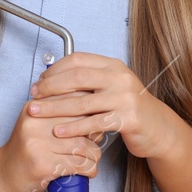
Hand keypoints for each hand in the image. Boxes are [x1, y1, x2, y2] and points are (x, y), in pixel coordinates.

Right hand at [0, 98, 101, 191]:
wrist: (1, 176)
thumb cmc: (26, 150)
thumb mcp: (36, 124)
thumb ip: (58, 111)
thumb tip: (95, 107)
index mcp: (35, 107)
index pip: (73, 98)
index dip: (91, 110)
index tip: (96, 121)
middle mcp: (35, 121)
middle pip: (81, 120)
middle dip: (96, 133)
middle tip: (97, 142)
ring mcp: (38, 143)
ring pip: (83, 144)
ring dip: (94, 155)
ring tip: (92, 160)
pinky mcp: (43, 165)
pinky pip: (78, 164)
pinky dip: (90, 169)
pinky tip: (89, 171)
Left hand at [28, 52, 175, 159]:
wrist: (157, 128)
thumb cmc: (128, 107)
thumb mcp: (111, 86)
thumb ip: (89, 81)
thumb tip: (52, 79)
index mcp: (112, 65)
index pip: (78, 60)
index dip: (55, 70)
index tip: (39, 81)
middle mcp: (119, 77)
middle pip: (76, 78)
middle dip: (50, 88)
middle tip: (33, 97)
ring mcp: (124, 97)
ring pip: (82, 102)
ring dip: (55, 108)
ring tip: (37, 113)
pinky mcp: (127, 118)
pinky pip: (94, 123)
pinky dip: (73, 128)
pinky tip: (59, 131)